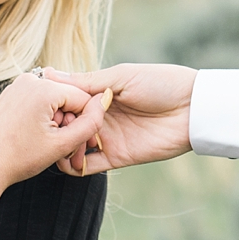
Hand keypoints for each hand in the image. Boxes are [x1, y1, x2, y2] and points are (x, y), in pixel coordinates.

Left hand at [0, 72, 109, 187]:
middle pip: (68, 98)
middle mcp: (29, 79)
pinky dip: (42, 119)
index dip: (85, 122)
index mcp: (43, 88)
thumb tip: (103, 103)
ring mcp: (17, 86)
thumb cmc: (17, 158)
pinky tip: (32, 138)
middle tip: (61, 149)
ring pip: (53, 101)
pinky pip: (38, 102)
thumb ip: (90, 124)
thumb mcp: (61, 144)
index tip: (76, 144)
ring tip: (44, 144)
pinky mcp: (10, 94)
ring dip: (56, 122)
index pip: (84, 98)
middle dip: (69, 123)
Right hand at [43, 63, 196, 172]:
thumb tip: (50, 73)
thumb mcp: (121, 76)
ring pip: (73, 147)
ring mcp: (108, 138)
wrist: (193, 108)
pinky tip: (69, 157)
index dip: (55, 103)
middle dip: (56, 125)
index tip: (45, 102)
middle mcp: (101, 117)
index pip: (67, 100)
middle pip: (67, 125)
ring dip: (63, 145)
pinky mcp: (117, 157)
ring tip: (61, 139)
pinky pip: (89, 166)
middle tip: (52, 123)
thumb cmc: (161, 83)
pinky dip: (74, 165)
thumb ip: (87, 81)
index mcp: (100, 94)